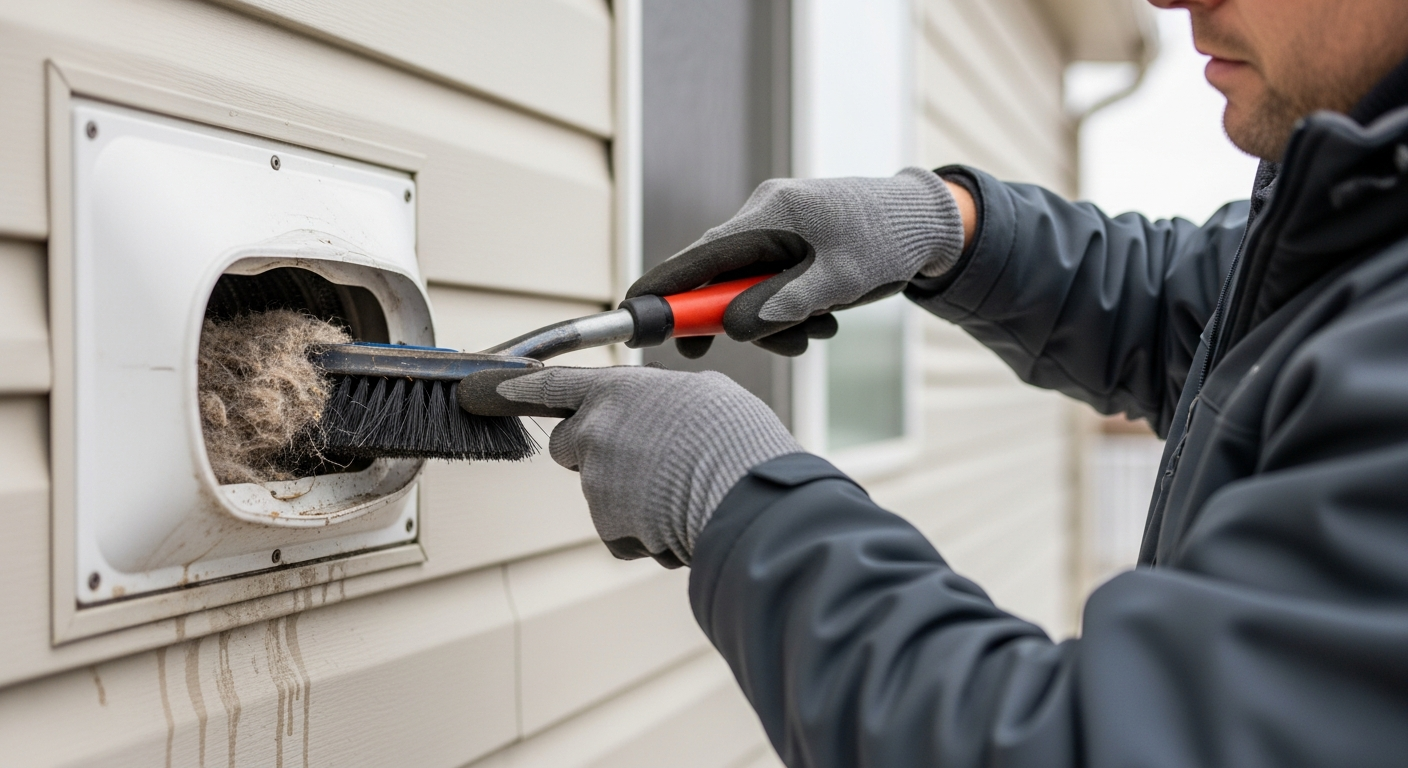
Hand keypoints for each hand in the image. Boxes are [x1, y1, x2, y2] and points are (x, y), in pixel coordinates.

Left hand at [461, 365, 802, 566]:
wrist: (747, 499)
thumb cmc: (737, 440)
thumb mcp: (705, 394)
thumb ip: (663, 399)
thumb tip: (663, 414)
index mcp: (616, 391)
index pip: (554, 384)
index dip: (521, 387)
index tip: (490, 389)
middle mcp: (596, 433)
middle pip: (571, 445)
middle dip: (596, 454)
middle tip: (646, 460)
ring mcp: (598, 482)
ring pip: (604, 491)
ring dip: (634, 496)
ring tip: (684, 491)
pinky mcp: (608, 526)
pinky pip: (621, 530)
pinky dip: (645, 531)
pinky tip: (680, 519)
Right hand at [628, 167, 965, 357]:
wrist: (930, 223)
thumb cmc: (888, 242)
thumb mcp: (838, 281)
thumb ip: (782, 305)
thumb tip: (732, 329)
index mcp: (770, 216)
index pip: (699, 256)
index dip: (662, 287)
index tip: (631, 313)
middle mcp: (766, 219)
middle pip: (718, 277)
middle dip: (729, 320)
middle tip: (724, 352)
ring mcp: (778, 232)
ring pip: (746, 289)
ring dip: (772, 321)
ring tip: (818, 329)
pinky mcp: (793, 246)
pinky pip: (770, 285)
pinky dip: (787, 311)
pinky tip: (824, 319)